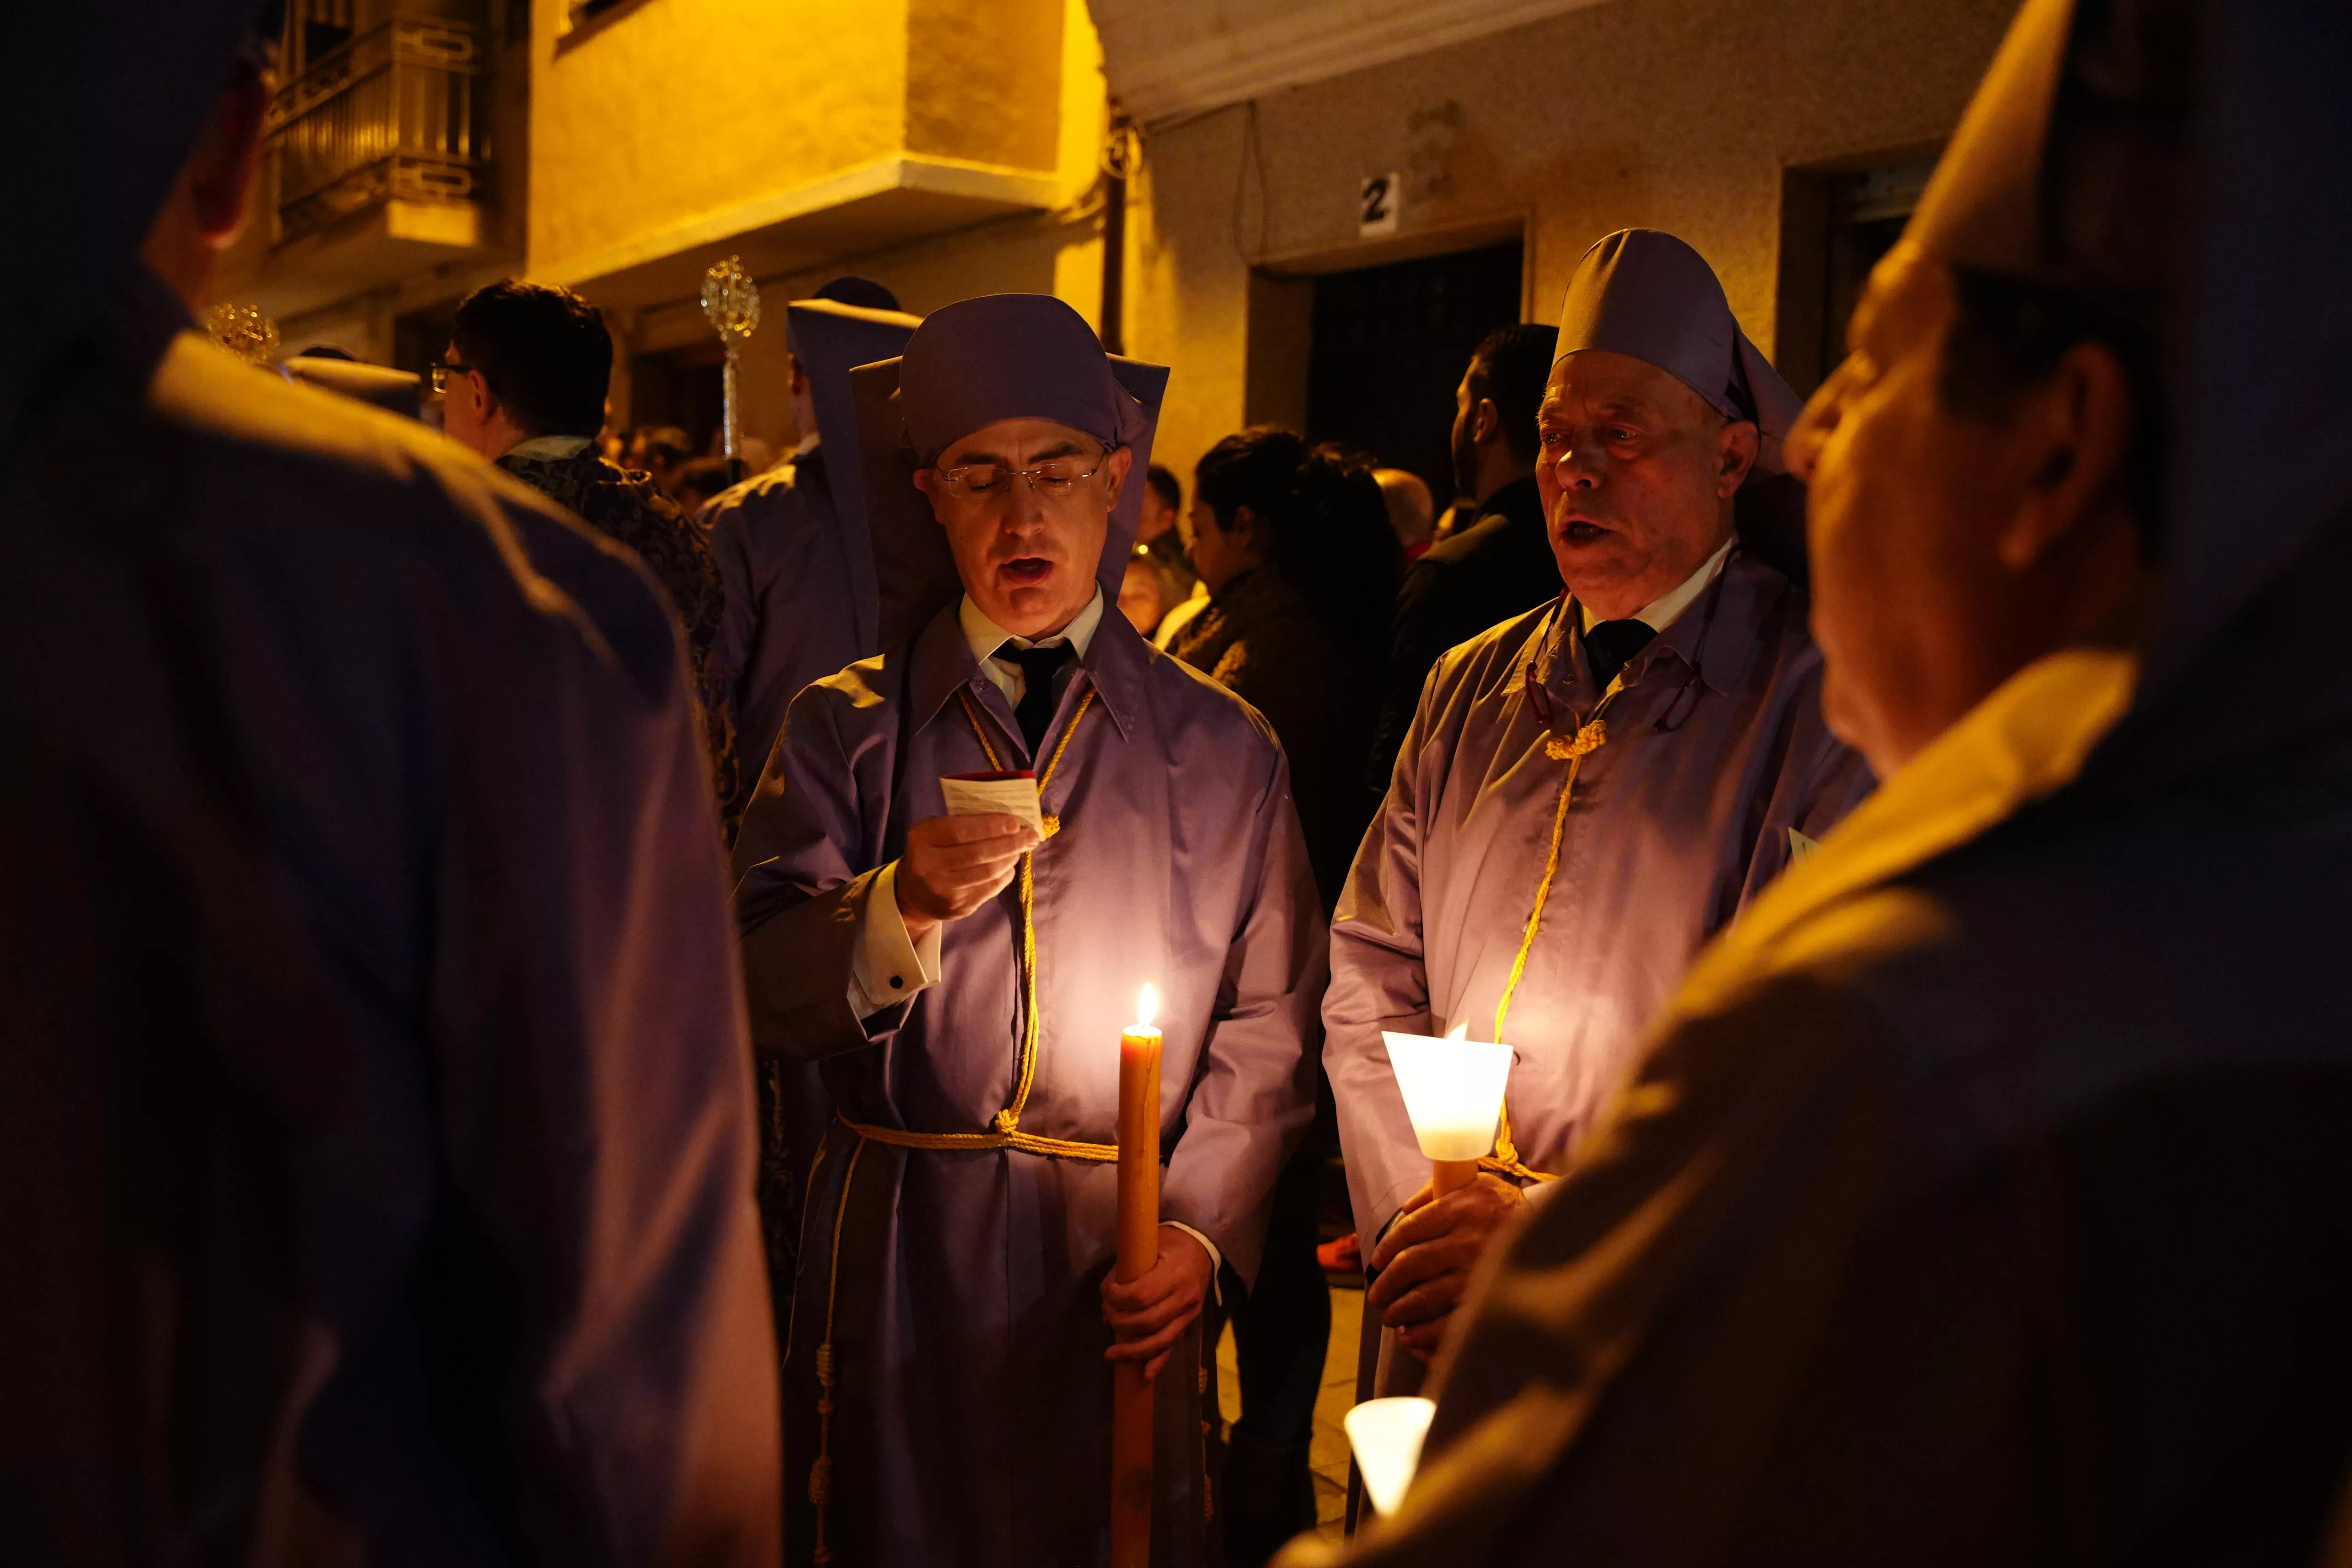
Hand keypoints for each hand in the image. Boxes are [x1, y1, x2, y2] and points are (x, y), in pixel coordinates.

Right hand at [894, 813, 1037, 939]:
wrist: (913, 894)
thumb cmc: (931, 852)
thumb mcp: (935, 832)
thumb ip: (962, 823)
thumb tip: (1006, 819)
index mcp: (922, 839)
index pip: (960, 830)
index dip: (990, 826)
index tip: (1015, 822)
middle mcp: (928, 866)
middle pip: (978, 853)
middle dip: (1010, 843)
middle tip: (1031, 835)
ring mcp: (943, 890)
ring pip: (987, 872)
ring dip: (1010, 858)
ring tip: (1022, 848)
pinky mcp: (957, 907)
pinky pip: (989, 889)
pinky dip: (1004, 875)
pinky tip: (1009, 866)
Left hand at [1101, 1225, 1213, 1381]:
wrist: (1202, 1247)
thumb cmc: (1168, 1244)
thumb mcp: (1147, 1247)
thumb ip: (1126, 1272)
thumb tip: (1105, 1304)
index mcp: (1175, 1272)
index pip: (1142, 1295)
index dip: (1118, 1299)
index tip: (1107, 1293)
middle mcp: (1185, 1296)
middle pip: (1149, 1321)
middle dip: (1121, 1324)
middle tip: (1106, 1317)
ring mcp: (1190, 1313)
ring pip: (1161, 1341)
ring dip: (1133, 1351)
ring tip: (1110, 1355)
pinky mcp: (1190, 1323)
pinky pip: (1173, 1346)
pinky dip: (1158, 1362)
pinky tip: (1144, 1375)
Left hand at [1367, 1173, 1523, 1363]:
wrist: (1559, 1233)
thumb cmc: (1509, 1208)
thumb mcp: (1478, 1184)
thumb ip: (1438, 1191)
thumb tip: (1406, 1209)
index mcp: (1462, 1208)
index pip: (1410, 1230)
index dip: (1386, 1248)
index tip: (1376, 1261)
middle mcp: (1468, 1241)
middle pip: (1412, 1264)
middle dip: (1387, 1283)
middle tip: (1376, 1295)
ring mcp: (1480, 1274)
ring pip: (1425, 1296)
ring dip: (1400, 1309)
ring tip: (1389, 1316)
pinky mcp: (1491, 1301)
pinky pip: (1448, 1323)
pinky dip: (1423, 1332)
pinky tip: (1409, 1335)